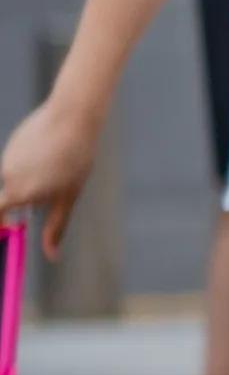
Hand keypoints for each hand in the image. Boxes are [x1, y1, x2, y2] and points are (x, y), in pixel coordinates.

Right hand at [0, 97, 99, 250]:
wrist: (71, 119)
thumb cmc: (75, 161)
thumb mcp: (69, 197)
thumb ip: (56, 227)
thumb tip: (51, 256)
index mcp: (19, 194)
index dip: (0, 225)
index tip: (6, 228)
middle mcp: (7, 178)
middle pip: (11, 199)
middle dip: (26, 200)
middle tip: (50, 186)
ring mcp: (7, 160)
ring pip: (17, 180)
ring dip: (33, 180)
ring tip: (56, 165)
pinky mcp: (11, 146)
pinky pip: (19, 163)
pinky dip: (32, 164)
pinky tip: (50, 152)